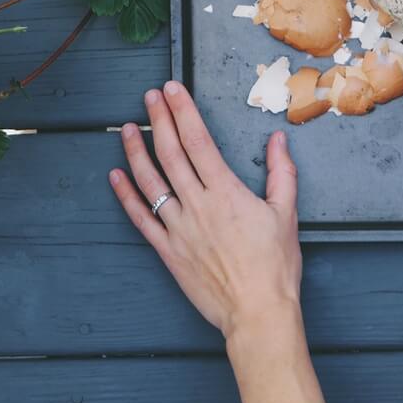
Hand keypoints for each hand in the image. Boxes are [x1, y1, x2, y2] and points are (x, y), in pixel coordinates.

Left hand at [109, 81, 302, 340]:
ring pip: (150, 181)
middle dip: (159, 120)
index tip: (172, 90)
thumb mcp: (286, 214)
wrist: (257, 313)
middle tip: (150, 97)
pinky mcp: (168, 251)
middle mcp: (197, 205)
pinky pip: (141, 219)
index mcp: (226, 192)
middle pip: (170, 153)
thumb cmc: (274, 268)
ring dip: (136, 151)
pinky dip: (126, 196)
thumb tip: (278, 141)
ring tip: (128, 128)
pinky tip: (116, 177)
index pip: (198, 140)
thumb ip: (281, 173)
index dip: (183, 111)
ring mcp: (179, 228)